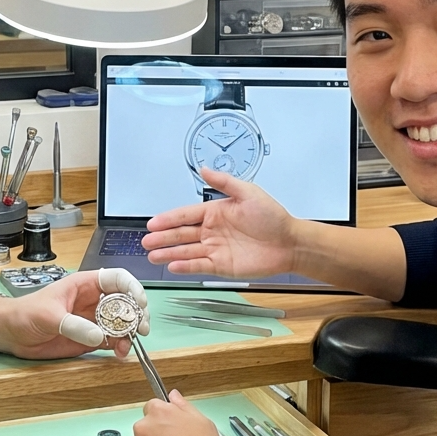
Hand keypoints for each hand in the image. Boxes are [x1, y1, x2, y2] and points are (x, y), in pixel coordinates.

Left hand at [0, 268, 149, 359]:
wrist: (11, 334)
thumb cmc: (25, 313)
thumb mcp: (48, 316)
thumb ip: (74, 325)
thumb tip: (100, 335)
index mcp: (85, 285)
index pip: (117, 279)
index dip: (132, 287)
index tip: (138, 302)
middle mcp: (95, 301)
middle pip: (126, 302)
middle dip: (137, 314)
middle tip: (140, 328)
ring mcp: (94, 320)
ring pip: (123, 323)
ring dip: (130, 333)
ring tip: (128, 345)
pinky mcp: (92, 339)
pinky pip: (113, 341)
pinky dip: (120, 347)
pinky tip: (120, 353)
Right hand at [142, 167, 296, 277]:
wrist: (289, 243)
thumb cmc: (273, 218)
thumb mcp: (248, 192)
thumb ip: (224, 182)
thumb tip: (204, 169)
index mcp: (216, 212)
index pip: (185, 215)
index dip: (168, 219)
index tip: (152, 222)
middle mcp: (213, 231)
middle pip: (181, 234)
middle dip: (163, 238)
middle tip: (146, 240)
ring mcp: (216, 249)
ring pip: (186, 251)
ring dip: (169, 253)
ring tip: (152, 255)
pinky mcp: (222, 266)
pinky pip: (199, 265)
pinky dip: (185, 266)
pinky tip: (172, 266)